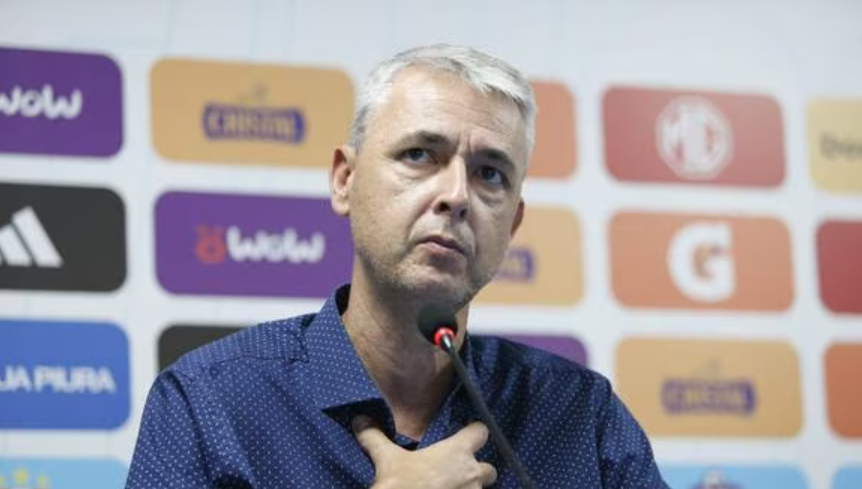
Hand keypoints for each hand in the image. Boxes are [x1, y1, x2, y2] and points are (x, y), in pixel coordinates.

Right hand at [352, 415, 497, 488]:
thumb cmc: (400, 484)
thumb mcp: (386, 459)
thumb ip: (375, 438)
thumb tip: (360, 420)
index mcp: (457, 452)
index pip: (481, 432)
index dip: (474, 433)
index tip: (466, 434)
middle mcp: (471, 474)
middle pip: (490, 469)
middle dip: (478, 472)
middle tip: (460, 474)